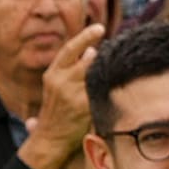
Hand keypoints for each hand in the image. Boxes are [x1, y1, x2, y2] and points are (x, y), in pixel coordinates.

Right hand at [25, 22, 105, 168]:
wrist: (49, 139)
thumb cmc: (56, 112)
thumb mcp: (56, 87)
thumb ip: (71, 69)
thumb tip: (92, 51)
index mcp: (52, 74)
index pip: (70, 49)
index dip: (85, 36)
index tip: (100, 28)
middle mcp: (60, 81)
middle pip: (88, 60)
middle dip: (101, 58)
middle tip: (113, 54)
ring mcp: (72, 94)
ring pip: (96, 75)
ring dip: (107, 72)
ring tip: (114, 73)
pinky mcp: (83, 107)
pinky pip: (101, 92)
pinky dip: (110, 88)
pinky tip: (118, 88)